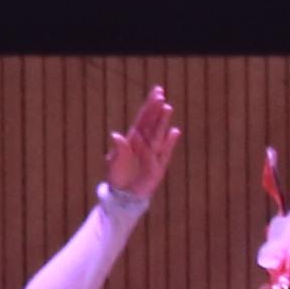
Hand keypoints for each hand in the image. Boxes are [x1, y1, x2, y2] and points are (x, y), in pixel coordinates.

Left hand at [101, 83, 179, 204]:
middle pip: (152, 123)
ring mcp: (152, 153)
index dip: (149, 106)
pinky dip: (170, 141)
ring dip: (163, 121)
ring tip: (168, 107)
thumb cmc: (117, 177)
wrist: (124, 196)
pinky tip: (175, 131)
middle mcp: (143, 143)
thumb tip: (116, 135)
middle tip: (160, 94)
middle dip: (156, 109)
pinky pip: (166, 151)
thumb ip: (118, 150)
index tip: (156, 92)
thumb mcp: (114, 163)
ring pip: (159, 134)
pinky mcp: (159, 164)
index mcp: (132, 139)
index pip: (142, 118)